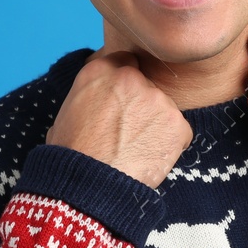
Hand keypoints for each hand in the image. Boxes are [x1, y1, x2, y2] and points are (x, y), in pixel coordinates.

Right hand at [46, 49, 192, 187]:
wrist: (87, 184)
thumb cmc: (70, 155)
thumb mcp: (67, 113)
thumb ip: (90, 96)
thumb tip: (98, 102)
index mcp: (100, 71)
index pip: (126, 62)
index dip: (126, 85)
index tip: (123, 101)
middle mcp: (130, 78)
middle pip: (147, 87)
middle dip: (142, 107)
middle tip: (128, 133)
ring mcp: (156, 98)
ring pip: (164, 110)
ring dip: (156, 127)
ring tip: (135, 151)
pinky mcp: (176, 122)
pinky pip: (180, 132)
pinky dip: (171, 145)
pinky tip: (150, 159)